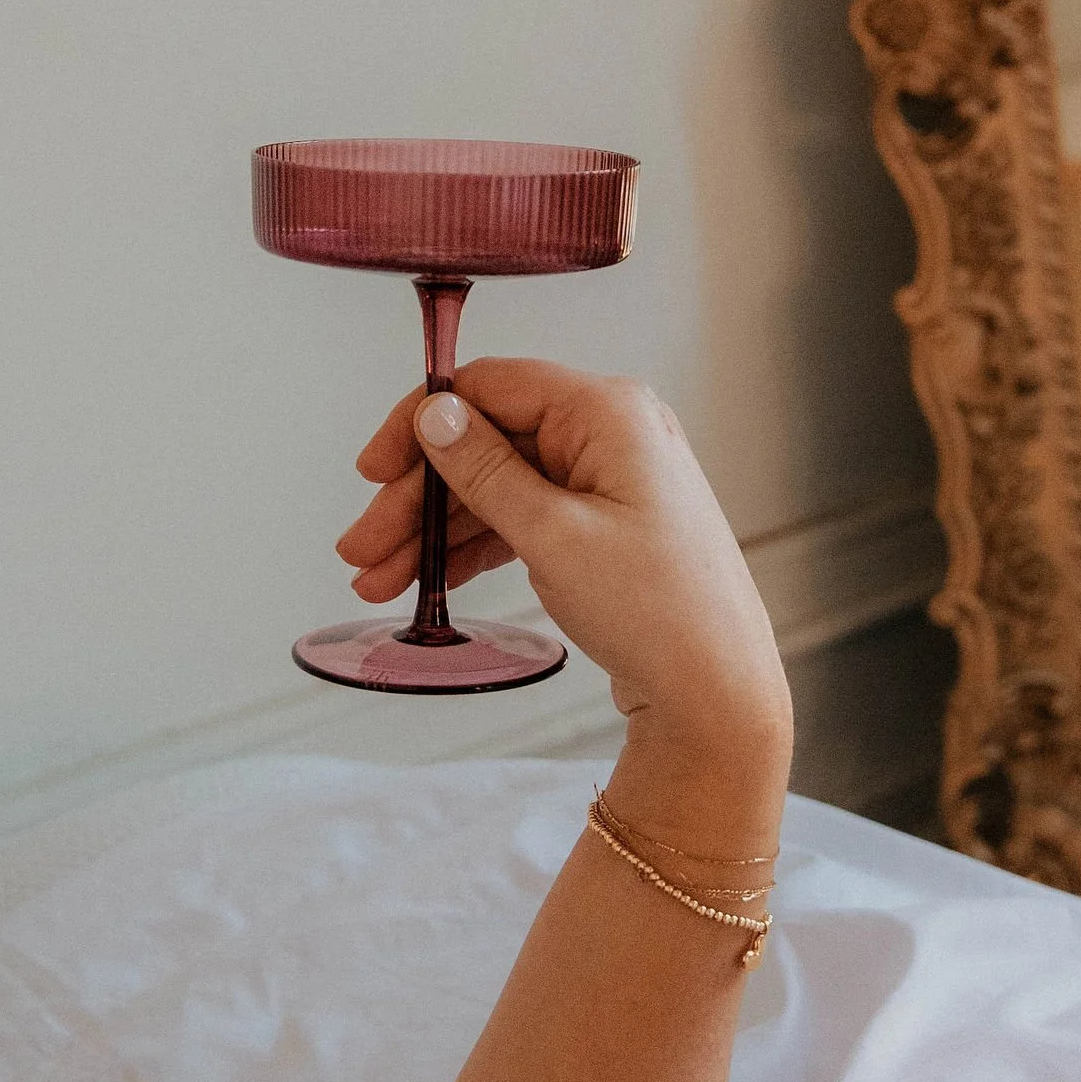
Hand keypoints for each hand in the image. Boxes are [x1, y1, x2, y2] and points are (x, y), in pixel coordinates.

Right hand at [337, 360, 791, 789]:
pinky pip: (524, 517)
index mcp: (609, 412)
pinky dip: (475, 546)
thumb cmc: (660, 613)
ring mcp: (610, 480)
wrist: (718, 695)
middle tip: (363, 548)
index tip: (373, 470)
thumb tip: (437, 415)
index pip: (492, 387)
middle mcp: (613, 433)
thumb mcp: (554, 536)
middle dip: (419, 497)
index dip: (422, 425)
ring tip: (380, 579)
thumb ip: (486, 471)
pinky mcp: (605, 525)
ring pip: (499, 487)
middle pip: (488, 442)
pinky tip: (429, 579)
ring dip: (436, 530)